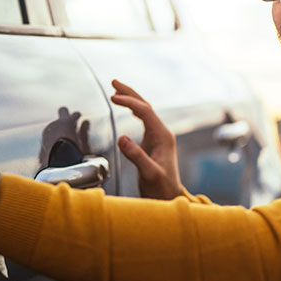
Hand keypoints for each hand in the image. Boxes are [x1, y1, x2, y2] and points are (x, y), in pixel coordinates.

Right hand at [110, 80, 181, 199]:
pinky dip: (132, 109)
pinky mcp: (152, 142)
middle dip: (130, 93)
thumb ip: (136, 156)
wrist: (168, 198)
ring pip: (144, 111)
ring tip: (116, 89)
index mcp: (163, 136)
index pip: (145, 111)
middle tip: (113, 81)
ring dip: (131, 99)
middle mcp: (162, 133)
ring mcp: (157, 137)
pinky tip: (125, 106)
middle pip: (145, 106)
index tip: (113, 97)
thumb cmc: (160, 188)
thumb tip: (122, 138)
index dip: (129, 102)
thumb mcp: (148, 173)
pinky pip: (142, 119)